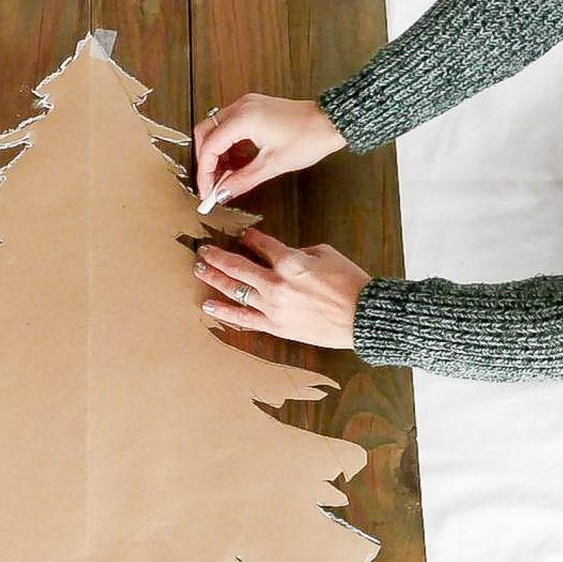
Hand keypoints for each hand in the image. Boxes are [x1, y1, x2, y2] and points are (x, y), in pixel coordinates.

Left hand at [192, 229, 370, 349]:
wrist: (363, 316)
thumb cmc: (350, 283)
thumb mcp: (325, 254)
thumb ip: (298, 252)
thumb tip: (283, 255)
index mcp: (290, 261)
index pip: (260, 244)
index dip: (249, 237)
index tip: (243, 235)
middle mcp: (276, 283)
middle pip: (236, 266)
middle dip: (216, 256)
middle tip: (202, 250)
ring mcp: (272, 307)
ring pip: (234, 290)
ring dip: (213, 278)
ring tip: (199, 270)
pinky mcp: (275, 326)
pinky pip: (244, 319)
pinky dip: (225, 311)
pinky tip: (209, 304)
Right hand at [193, 95, 345, 200]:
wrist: (331, 122)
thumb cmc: (309, 137)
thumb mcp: (272, 165)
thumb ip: (242, 180)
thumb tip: (222, 194)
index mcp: (243, 118)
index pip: (210, 147)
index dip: (205, 172)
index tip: (208, 191)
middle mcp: (241, 107)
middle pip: (206, 133)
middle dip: (206, 161)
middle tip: (212, 185)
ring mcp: (247, 105)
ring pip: (216, 130)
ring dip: (217, 154)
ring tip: (226, 177)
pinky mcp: (254, 109)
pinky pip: (230, 127)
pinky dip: (229, 146)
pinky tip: (237, 163)